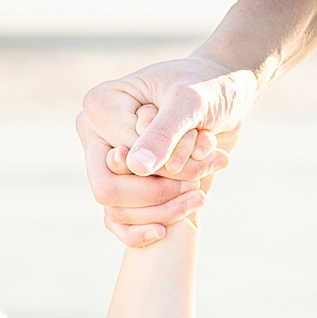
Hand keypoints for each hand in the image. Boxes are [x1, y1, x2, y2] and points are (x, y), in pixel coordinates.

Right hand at [79, 56, 253, 246]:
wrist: (222, 95)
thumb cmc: (208, 87)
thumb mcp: (191, 103)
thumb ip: (164, 133)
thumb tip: (135, 168)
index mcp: (99, 107)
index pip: (118, 159)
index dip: (160, 170)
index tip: (204, 151)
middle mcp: (95, 136)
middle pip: (109, 190)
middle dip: (160, 193)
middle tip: (199, 187)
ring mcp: (105, 162)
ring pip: (117, 211)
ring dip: (163, 210)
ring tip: (201, 194)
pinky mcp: (122, 181)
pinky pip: (118, 222)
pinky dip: (144, 229)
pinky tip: (166, 230)